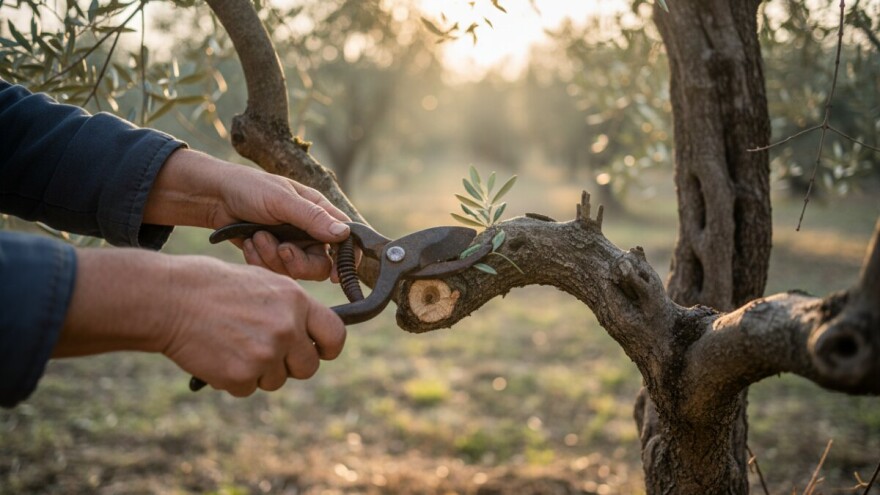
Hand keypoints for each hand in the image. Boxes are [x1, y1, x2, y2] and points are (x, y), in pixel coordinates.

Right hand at [58, 248, 345, 395]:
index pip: (335, 335)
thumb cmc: (214, 286)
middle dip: (290, 365)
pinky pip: (247, 389)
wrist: (170, 298)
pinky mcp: (241, 376)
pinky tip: (217, 354)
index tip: (318, 352)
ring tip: (232, 344)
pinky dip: (233, 379)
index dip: (327, 348)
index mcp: (297, 301)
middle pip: (308, 367)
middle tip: (266, 353)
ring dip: (258, 371)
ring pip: (276, 381)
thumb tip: (310, 334)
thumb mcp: (263, 283)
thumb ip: (291, 308)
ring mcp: (265, 354)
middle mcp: (287, 329)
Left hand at [144, 148, 350, 280]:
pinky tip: (248, 243)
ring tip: (256, 237)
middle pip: (320, 265)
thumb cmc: (249, 188)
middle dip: (298, 262)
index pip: (346, 239)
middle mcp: (309, 231)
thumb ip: (312, 217)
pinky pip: (274, 272)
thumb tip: (344, 234)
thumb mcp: (281, 200)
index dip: (346, 260)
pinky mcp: (272, 256)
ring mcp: (291, 245)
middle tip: (282, 250)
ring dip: (273, 257)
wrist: (214, 198)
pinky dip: (259, 260)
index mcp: (319, 212)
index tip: (336, 275)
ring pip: (295, 271)